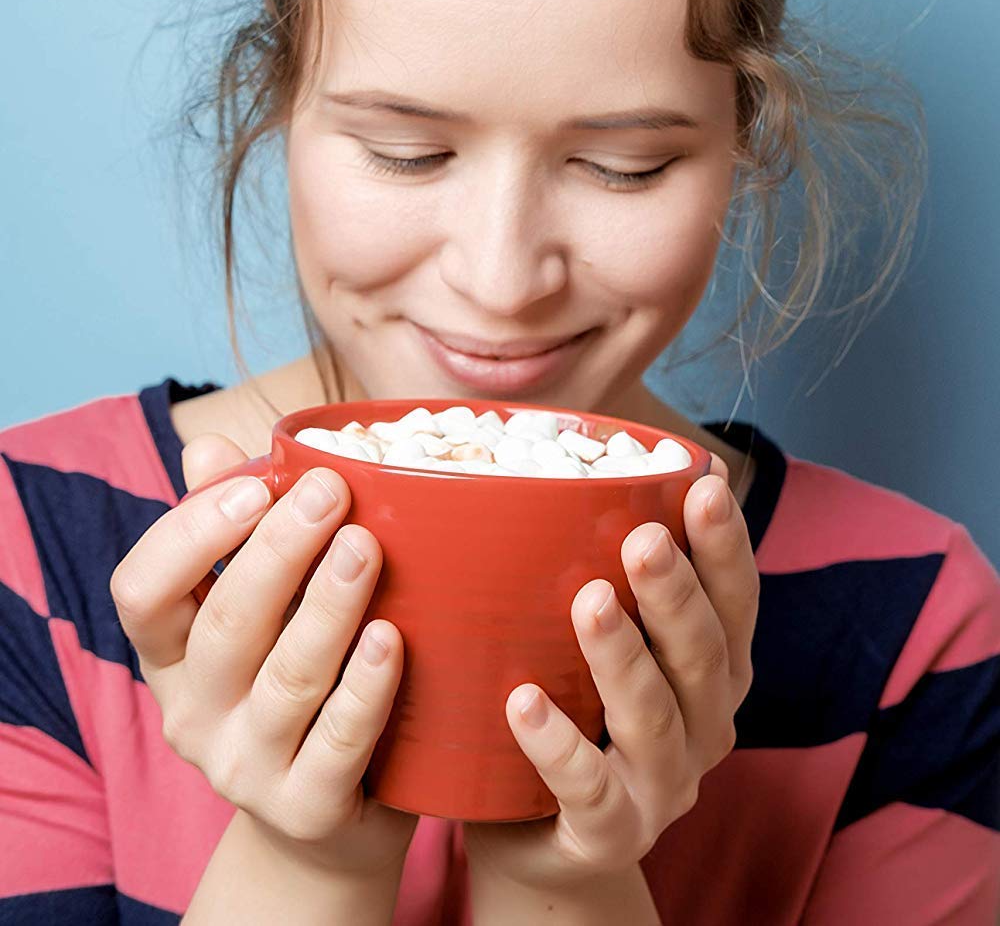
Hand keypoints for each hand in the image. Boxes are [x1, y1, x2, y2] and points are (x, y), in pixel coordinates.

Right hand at [109, 432, 418, 879]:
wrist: (333, 817)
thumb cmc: (300, 676)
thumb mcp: (261, 604)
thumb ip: (234, 527)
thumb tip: (207, 446)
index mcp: (170, 655)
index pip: (141, 591)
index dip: (190, 535)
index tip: (258, 485)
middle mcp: (194, 714)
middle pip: (224, 626)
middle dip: (278, 551)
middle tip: (332, 492)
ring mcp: (245, 769)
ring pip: (286, 678)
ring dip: (328, 605)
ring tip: (367, 546)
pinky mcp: (307, 809)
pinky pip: (337, 743)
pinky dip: (366, 687)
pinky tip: (392, 638)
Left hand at [461, 453, 758, 893]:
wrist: (544, 841)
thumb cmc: (575, 705)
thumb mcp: (604, 636)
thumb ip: (607, 562)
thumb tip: (586, 458)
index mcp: (715, 668)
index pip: (737, 599)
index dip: (726, 544)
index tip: (707, 483)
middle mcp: (705, 724)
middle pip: (704, 655)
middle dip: (677, 593)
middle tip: (643, 539)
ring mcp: (662, 786)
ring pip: (653, 718)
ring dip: (624, 656)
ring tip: (589, 601)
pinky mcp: (610, 834)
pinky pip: (589, 791)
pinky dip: (558, 746)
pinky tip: (524, 702)